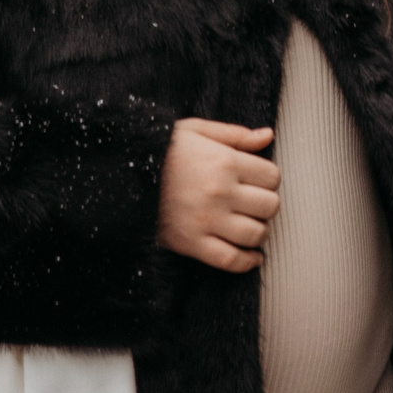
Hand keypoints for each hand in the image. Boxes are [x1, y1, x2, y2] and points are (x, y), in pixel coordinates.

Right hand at [157, 119, 280, 272]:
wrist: (120, 175)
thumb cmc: (161, 151)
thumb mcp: (196, 131)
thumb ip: (235, 135)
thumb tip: (268, 135)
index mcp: (225, 162)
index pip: (272, 177)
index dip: (269, 180)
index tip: (258, 182)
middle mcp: (220, 192)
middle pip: (269, 206)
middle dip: (266, 205)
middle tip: (255, 204)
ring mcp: (207, 220)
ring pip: (256, 234)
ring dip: (260, 232)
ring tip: (251, 226)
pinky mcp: (192, 243)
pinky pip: (231, 260)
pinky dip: (247, 262)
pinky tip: (252, 256)